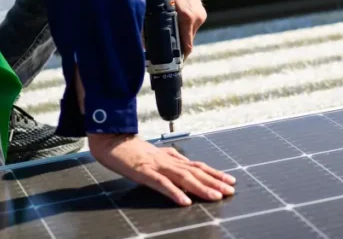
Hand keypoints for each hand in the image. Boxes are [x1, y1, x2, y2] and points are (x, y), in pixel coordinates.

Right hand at [89, 132, 234, 205]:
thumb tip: (188, 164)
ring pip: (184, 177)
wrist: (112, 140)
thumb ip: (172, 159)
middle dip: (214, 182)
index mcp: (172, 158)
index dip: (215, 173)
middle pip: (196, 172)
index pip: (198, 166)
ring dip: (201, 188)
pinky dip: (175, 192)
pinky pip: (162, 184)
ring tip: (215, 197)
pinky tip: (185, 201)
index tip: (230, 181)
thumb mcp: (156, 154)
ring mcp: (157, 166)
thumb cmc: (133, 150)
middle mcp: (168, 161)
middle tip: (230, 190)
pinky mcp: (144, 172)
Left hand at [146, 0, 205, 58]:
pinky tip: (171, 23)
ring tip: (165, 35)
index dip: (177, 58)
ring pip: (188, 34)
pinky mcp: (199, 10)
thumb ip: (146, 25)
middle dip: (175, 47)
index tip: (169, 66)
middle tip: (161, 52)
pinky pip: (190, 26)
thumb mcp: (150, 4)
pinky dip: (182, 27)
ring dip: (178, 36)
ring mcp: (200, 13)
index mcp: (186, 16)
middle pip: (187, 42)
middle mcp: (196, 16)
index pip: (186, 47)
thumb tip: (142, 44)